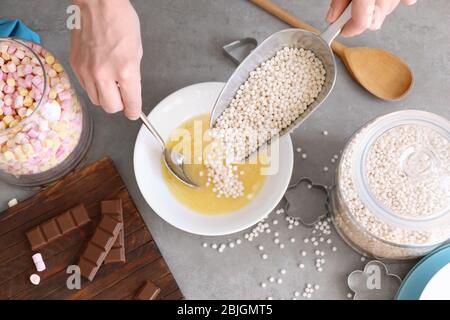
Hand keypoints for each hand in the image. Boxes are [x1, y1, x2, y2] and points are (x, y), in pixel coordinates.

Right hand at [70, 0, 142, 119]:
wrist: (97, 4)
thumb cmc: (121, 21)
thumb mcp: (137, 51)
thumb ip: (133, 75)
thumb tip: (129, 91)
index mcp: (126, 72)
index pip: (131, 105)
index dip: (135, 111)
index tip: (135, 112)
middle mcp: (104, 75)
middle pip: (111, 108)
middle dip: (119, 104)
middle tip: (122, 95)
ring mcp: (87, 71)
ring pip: (96, 101)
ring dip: (105, 96)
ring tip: (109, 82)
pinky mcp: (75, 66)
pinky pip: (85, 87)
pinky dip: (93, 85)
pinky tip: (98, 73)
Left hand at [326, 0, 416, 36]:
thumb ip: (339, 1)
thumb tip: (332, 18)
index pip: (362, 23)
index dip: (350, 29)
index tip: (342, 31)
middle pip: (376, 20)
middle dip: (360, 21)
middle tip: (348, 14)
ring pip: (388, 10)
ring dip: (376, 10)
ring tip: (366, 0)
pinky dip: (398, 1)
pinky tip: (391, 1)